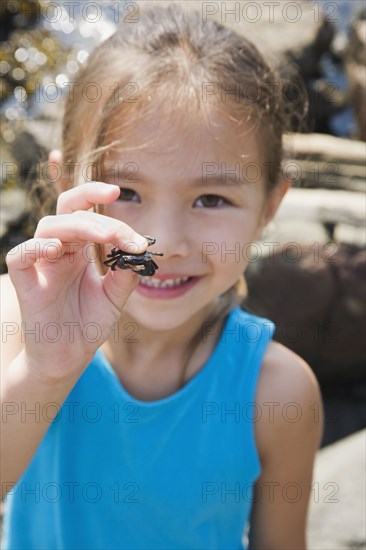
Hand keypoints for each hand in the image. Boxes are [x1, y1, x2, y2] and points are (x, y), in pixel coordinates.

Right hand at [6, 182, 147, 382]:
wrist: (68, 358)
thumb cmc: (86, 325)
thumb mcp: (114, 298)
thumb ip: (126, 274)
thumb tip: (140, 251)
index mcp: (77, 251)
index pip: (82, 212)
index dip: (95, 196)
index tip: (118, 191)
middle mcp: (58, 252)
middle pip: (68, 214)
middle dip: (98, 216)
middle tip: (125, 234)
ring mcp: (41, 266)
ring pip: (49, 228)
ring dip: (78, 227)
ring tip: (106, 238)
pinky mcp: (26, 284)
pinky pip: (20, 257)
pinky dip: (35, 248)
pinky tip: (56, 250)